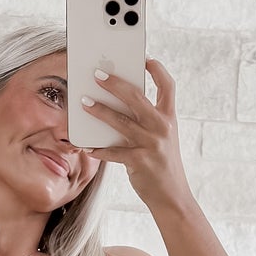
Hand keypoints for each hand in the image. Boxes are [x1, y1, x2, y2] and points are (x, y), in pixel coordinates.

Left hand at [79, 57, 190, 209]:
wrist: (172, 197)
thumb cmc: (161, 164)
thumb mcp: (161, 139)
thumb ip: (145, 121)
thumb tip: (116, 104)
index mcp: (169, 118)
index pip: (168, 86)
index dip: (157, 69)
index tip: (144, 58)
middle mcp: (162, 128)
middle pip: (137, 97)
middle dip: (115, 84)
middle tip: (97, 74)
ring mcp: (152, 144)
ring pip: (121, 122)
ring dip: (99, 111)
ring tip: (83, 103)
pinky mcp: (140, 162)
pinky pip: (114, 153)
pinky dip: (98, 149)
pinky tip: (86, 146)